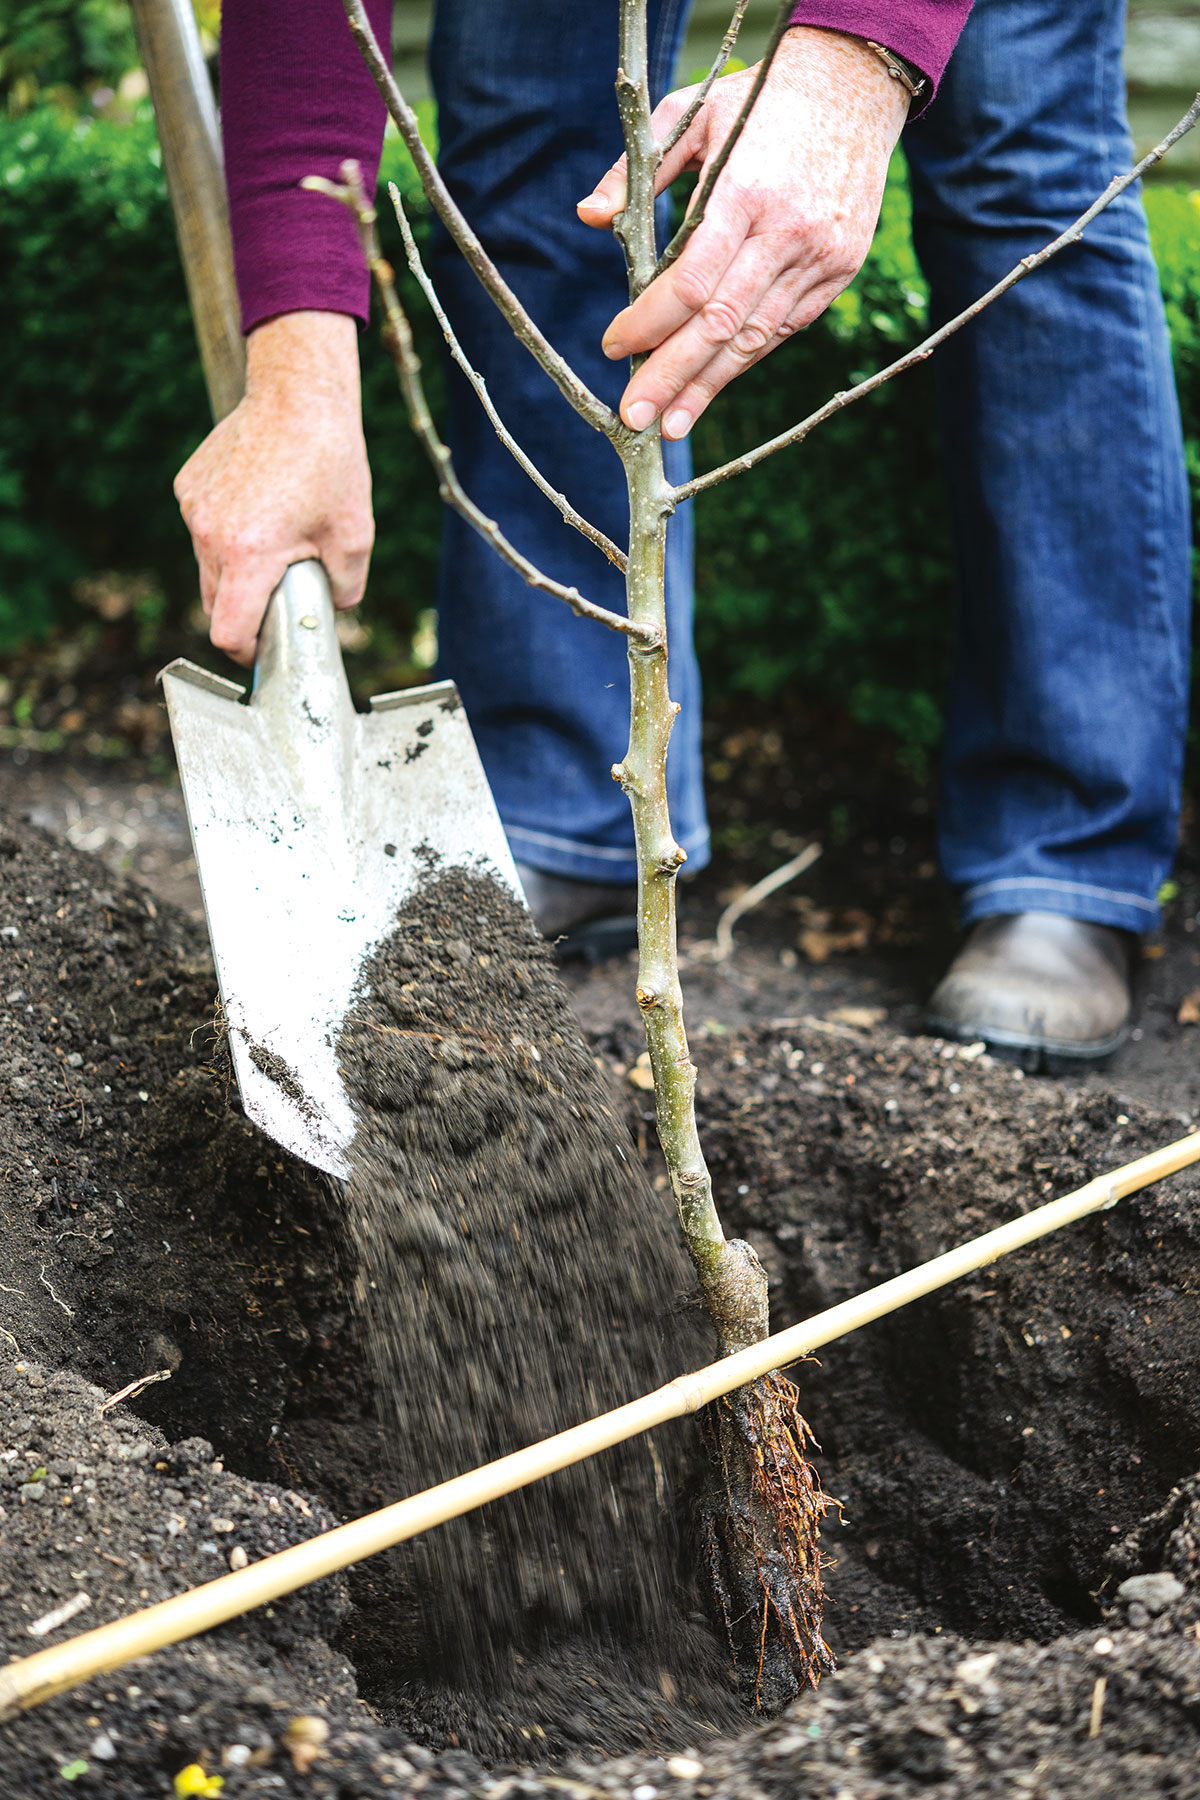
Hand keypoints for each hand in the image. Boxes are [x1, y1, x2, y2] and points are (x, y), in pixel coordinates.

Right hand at [174, 312, 372, 665]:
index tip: (264, 650)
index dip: (246, 652)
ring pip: (207, 566)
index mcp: (248, 555)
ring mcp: (194, 508)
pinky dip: (227, 532)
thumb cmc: (331, 464)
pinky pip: (203, 528)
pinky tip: (261, 506)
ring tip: (277, 540)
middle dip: (244, 611)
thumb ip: (345, 590)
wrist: (298, 394)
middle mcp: (209, 535)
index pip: (228, 632)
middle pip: (214, 604)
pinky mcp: (188, 486)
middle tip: (281, 596)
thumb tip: (334, 612)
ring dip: (236, 570)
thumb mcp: (355, 537)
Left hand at [577, 29, 908, 438]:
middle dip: (673, 377)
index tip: (613, 345)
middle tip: (635, 416)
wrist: (854, 84)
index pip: (690, 282)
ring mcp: (820, 257)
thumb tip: (588, 217)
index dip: (648, 323)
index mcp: (746, 191)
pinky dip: (743, 358)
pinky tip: (711, 386)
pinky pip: (783, 328)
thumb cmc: (759, 99)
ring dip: (709, 386)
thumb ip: (635, 170)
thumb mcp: (691, 113)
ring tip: (671, 424)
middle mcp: (788, 232)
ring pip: (756, 338)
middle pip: (720, 325)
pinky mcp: (839, 270)